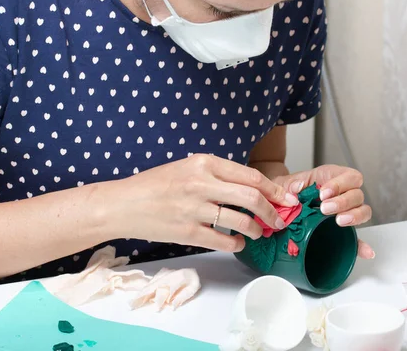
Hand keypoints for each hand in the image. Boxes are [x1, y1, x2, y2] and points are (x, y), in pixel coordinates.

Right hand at [107, 154, 300, 252]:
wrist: (122, 204)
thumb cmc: (152, 185)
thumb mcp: (184, 167)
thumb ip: (214, 174)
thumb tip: (247, 188)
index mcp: (202, 163)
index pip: (249, 176)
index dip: (273, 189)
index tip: (284, 198)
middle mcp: (201, 183)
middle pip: (251, 197)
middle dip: (272, 210)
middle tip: (279, 219)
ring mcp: (194, 209)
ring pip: (241, 221)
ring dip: (257, 229)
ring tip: (259, 232)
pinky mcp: (187, 231)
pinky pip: (223, 240)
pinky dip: (236, 243)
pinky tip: (237, 242)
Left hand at [273, 165, 374, 258]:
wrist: (282, 203)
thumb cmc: (288, 190)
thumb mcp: (285, 183)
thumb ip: (289, 184)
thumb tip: (297, 188)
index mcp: (332, 177)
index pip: (349, 177)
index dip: (340, 184)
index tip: (323, 193)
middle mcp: (343, 192)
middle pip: (357, 194)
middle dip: (343, 202)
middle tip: (325, 209)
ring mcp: (345, 210)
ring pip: (362, 211)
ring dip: (354, 216)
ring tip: (338, 221)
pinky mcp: (342, 227)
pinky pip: (356, 236)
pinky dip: (361, 244)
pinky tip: (366, 251)